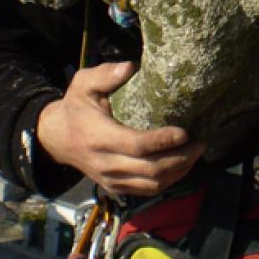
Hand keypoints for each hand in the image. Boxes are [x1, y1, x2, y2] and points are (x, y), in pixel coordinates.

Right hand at [37, 61, 204, 195]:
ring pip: (152, 184)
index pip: (136, 145)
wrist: (56, 138)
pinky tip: (184, 164)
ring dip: (179, 171)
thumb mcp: (84, 84)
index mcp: (99, 138)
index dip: (162, 141)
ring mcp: (112, 180)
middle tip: (201, 141)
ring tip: (197, 151)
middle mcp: (106, 164)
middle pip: (150, 169)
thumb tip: (130, 68)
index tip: (185, 131)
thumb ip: (105, 75)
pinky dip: (169, 180)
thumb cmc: (76, 107)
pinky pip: (147, 190)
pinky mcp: (117, 187)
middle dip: (180, 158)